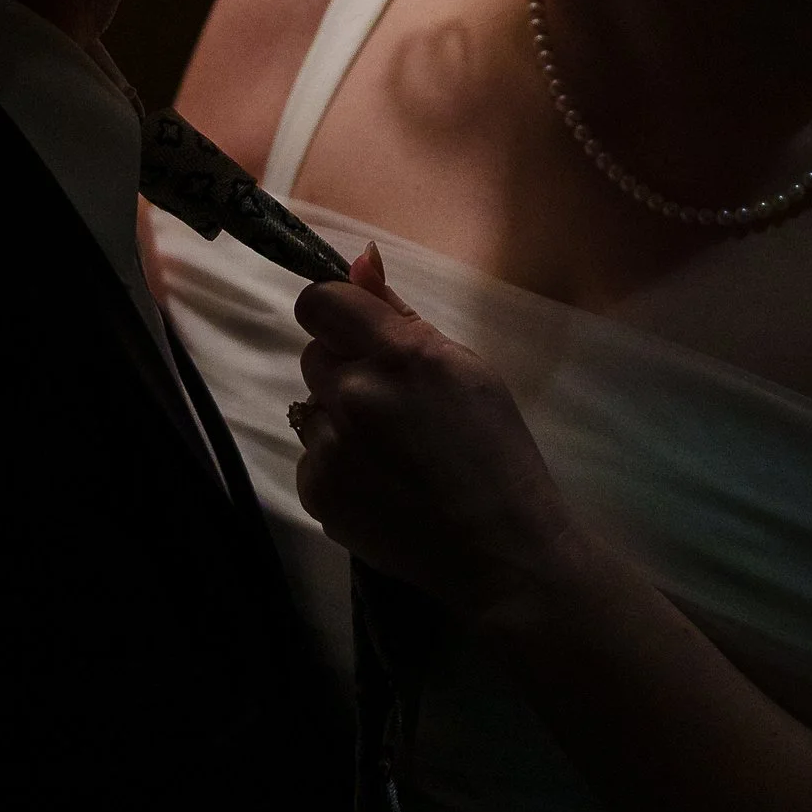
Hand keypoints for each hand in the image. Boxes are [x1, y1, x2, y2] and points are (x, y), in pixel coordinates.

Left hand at [292, 249, 585, 618]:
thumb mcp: (468, 369)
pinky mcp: (316, 491)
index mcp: (402, 356)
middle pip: (314, 354)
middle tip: (393, 405)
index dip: (336, 312)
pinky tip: (382, 485)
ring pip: (309, 408)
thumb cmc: (498, 453)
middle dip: (345, 369)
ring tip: (392, 453)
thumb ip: (402, 315)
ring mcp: (330, 447)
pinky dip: (337, 465)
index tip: (356, 332)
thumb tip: (359, 260)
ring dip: (338, 419)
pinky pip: (311, 457)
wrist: (501, 550)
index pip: (320, 301)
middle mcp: (356, 395)